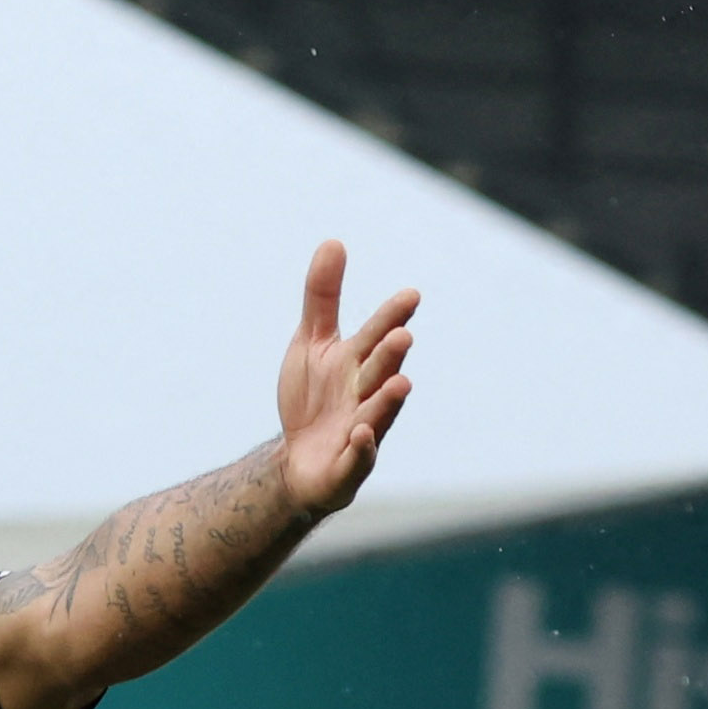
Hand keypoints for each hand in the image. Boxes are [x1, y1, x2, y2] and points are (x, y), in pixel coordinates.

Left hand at [270, 237, 418, 518]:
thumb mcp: (311, 343)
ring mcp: (360, 432)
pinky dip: (361, 446)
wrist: (297, 461)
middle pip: (379, 373)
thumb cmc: (312, 398)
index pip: (376, 336)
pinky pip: (357, 458)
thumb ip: (323, 297)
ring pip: (377, 415)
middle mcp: (365, 396)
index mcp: (358, 364)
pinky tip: (360, 433)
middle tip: (401, 336)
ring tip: (400, 384)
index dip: (391, 317)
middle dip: (390, 357)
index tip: (410, 295)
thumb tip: (333, 241)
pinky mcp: (348, 467)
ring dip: (387, 401)